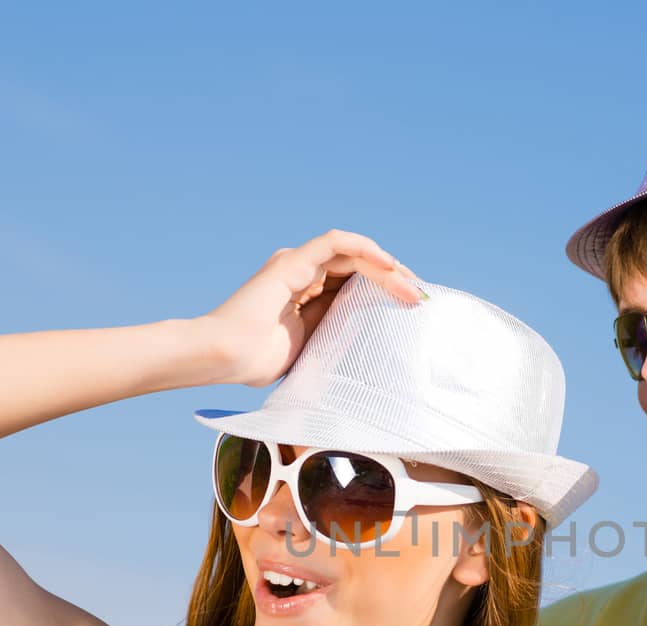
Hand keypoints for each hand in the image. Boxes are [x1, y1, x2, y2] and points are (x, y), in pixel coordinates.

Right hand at [196, 229, 422, 386]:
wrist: (225, 357)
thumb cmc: (258, 361)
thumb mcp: (313, 348)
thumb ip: (336, 335)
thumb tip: (371, 344)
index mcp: (308, 293)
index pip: (357, 283)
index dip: (387, 291)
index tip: (413, 309)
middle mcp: (304, 273)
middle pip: (360, 267)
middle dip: (395, 280)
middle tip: (420, 299)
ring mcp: (298, 264)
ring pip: (354, 254)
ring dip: (387, 268)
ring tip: (411, 287)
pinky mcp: (293, 261)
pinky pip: (336, 243)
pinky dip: (365, 248)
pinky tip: (389, 264)